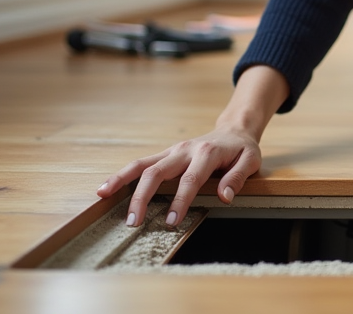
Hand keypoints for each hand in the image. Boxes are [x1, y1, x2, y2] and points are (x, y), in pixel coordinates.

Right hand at [97, 127, 261, 227]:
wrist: (233, 130)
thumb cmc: (242, 149)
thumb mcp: (250, 160)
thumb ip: (237, 178)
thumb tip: (225, 196)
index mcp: (206, 153)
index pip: (190, 180)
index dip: (180, 201)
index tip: (170, 220)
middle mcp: (184, 150)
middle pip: (157, 172)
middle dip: (142, 197)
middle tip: (133, 222)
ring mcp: (172, 151)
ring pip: (141, 164)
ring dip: (121, 180)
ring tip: (102, 196)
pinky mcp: (165, 155)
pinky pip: (141, 164)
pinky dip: (123, 175)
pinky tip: (107, 188)